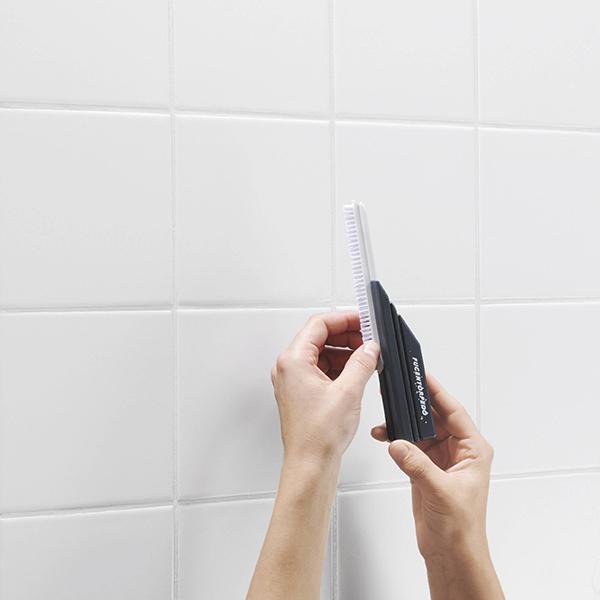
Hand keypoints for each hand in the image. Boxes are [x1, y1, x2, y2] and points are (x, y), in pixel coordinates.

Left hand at [272, 311, 379, 463]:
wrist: (310, 465)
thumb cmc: (318, 436)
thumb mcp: (348, 392)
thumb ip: (362, 363)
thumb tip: (370, 348)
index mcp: (293, 361)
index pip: (319, 325)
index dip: (344, 319)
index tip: (363, 319)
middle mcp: (289, 368)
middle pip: (319, 338)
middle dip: (347, 336)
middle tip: (369, 339)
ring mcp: (294, 381)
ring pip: (322, 354)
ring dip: (345, 352)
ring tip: (367, 357)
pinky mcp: (302, 393)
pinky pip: (322, 370)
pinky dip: (340, 367)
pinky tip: (358, 372)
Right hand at [371, 376, 502, 599]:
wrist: (451, 554)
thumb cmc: (462, 528)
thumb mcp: (441, 491)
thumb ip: (417, 464)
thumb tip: (398, 443)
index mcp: (473, 450)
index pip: (454, 412)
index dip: (438, 392)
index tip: (423, 377)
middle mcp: (458, 451)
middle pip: (434, 417)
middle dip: (415, 406)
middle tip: (398, 391)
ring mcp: (440, 459)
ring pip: (419, 430)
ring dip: (402, 424)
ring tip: (386, 419)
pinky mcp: (424, 468)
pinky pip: (408, 445)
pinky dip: (396, 439)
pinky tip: (385, 437)